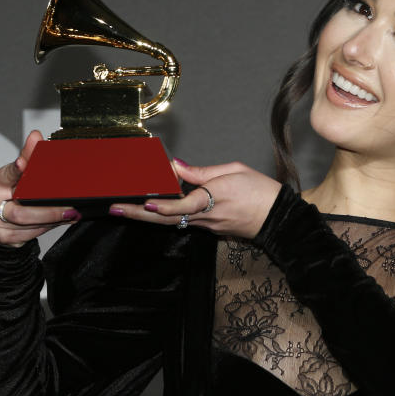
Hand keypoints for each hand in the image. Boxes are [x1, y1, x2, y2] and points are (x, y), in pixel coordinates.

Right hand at [0, 130, 79, 246]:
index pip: (7, 175)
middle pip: (20, 211)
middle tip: (69, 209)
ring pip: (28, 225)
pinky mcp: (3, 237)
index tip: (23, 162)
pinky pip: (29, 235)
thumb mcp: (16, 174)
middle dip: (48, 211)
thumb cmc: (8, 193)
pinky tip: (57, 222)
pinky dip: (46, 228)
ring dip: (52, 220)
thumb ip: (27, 158)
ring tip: (69, 214)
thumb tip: (36, 136)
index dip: (16, 170)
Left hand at [108, 160, 281, 239]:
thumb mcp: (234, 171)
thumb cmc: (261, 192)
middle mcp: (206, 217)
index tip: (147, 202)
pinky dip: (164, 215)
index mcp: (214, 199)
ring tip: (123, 210)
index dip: (164, 204)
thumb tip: (177, 167)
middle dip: (138, 214)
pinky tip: (150, 209)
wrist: (278, 219)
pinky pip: (183, 221)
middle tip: (115, 209)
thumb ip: (202, 171)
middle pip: (166, 217)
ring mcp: (206, 225)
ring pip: (171, 221)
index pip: (184, 204)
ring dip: (145, 216)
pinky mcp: (209, 228)